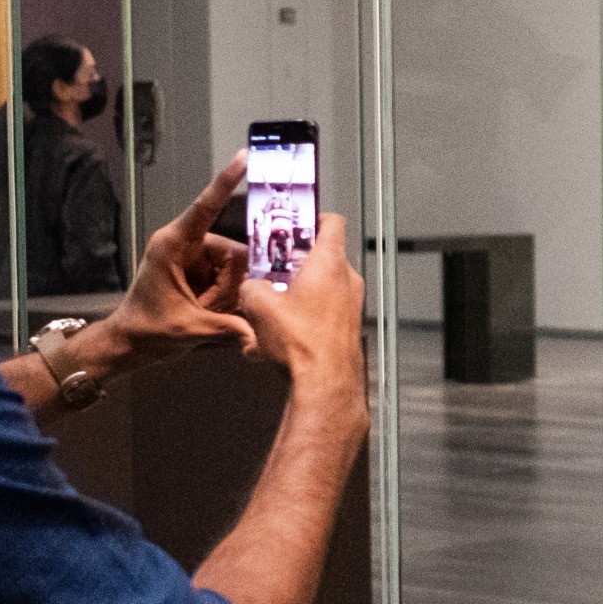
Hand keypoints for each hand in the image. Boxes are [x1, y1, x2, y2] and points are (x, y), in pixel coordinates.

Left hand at [95, 156, 253, 372]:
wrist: (129, 344)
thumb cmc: (147, 329)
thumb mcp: (189, 328)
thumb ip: (229, 327)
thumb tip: (259, 333)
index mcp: (173, 244)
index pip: (205, 207)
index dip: (225, 182)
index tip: (243, 158)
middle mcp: (184, 245)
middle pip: (231, 250)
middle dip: (230, 281)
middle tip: (213, 306)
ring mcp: (192, 258)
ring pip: (231, 267)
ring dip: (226, 292)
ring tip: (205, 311)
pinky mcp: (197, 272)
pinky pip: (226, 277)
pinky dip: (225, 295)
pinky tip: (211, 311)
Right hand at [237, 213, 367, 422]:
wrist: (324, 386)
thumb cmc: (303, 343)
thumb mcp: (259, 305)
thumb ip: (251, 286)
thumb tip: (250, 287)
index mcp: (330, 262)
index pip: (330, 221)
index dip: (311, 217)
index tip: (294, 221)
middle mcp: (347, 281)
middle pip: (321, 258)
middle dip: (292, 265)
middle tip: (271, 272)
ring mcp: (351, 307)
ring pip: (320, 290)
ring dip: (295, 295)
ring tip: (270, 312)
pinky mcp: (347, 330)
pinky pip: (323, 315)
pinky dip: (303, 320)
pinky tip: (278, 339)